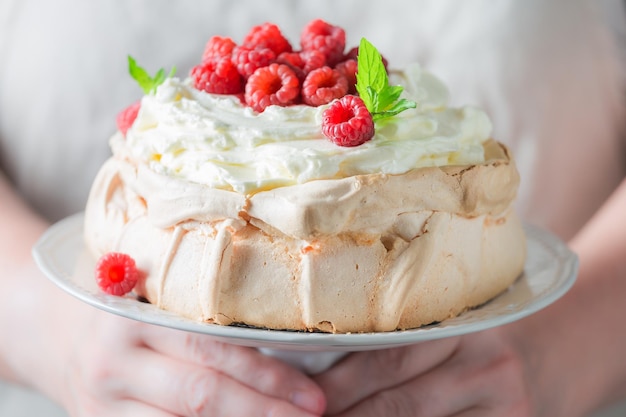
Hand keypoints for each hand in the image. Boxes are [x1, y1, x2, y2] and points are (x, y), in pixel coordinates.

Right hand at [60, 309, 325, 416]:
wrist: (52, 332)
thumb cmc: (121, 307)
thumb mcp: (150, 293)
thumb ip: (197, 306)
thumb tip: (280, 330)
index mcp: (134, 317)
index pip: (210, 350)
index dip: (266, 376)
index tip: (312, 395)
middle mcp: (114, 363)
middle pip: (200, 395)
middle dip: (262, 411)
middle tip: (311, 416)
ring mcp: (102, 405)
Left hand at [314, 328, 531, 416]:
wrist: (565, 352)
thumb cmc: (488, 339)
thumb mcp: (452, 324)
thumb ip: (403, 340)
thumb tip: (323, 363)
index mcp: (458, 326)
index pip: (385, 358)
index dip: (338, 384)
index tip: (304, 398)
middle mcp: (483, 365)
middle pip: (398, 402)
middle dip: (346, 416)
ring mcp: (504, 408)